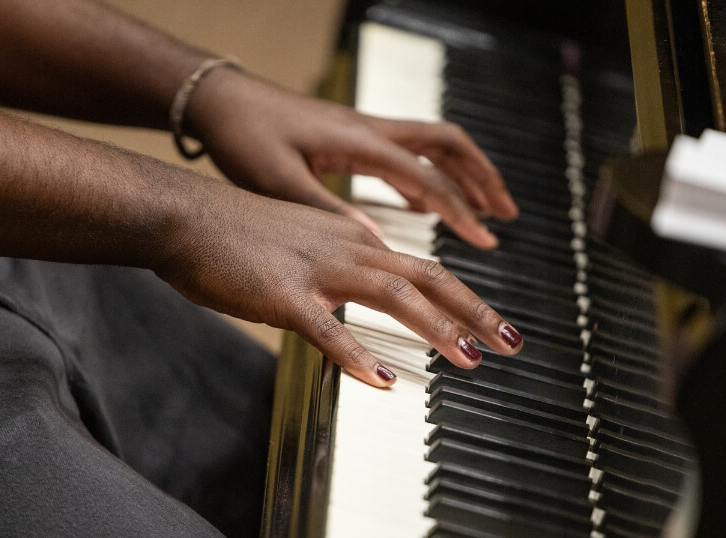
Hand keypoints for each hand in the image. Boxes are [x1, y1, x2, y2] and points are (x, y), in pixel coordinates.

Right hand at [154, 181, 522, 387]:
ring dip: (438, 329)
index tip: (492, 323)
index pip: (420, 265)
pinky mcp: (281, 296)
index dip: (463, 295)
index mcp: (348, 239)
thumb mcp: (293, 247)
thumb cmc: (227, 236)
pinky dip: (359, 355)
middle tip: (512, 342)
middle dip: (474, 311)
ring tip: (470, 361)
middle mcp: (343, 248)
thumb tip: (347, 304)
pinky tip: (385, 381)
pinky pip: (328, 330)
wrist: (179, 216)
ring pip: (394, 296)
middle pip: (426, 276)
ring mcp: (315, 270)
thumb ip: (328, 272)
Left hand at [184, 68, 518, 248]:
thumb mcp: (280, 183)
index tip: (484, 239)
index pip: (426, 176)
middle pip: (447, 146)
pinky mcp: (351, 137)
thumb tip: (376, 247)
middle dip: (481, 179)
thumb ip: (328, 213)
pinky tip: (428, 204)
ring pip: (432, 144)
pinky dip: (429, 175)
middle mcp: (370, 130)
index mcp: (359, 142)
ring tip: (484, 208)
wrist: (219, 102)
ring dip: (463, 173)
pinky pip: (407, 151)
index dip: (458, 210)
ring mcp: (363, 130)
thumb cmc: (244, 139)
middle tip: (506, 214)